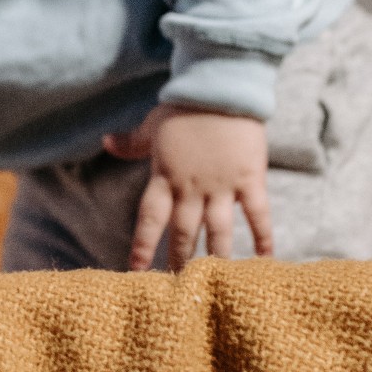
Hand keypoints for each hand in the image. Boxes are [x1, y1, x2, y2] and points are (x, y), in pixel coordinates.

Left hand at [104, 108, 272, 273]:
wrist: (221, 87)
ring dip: (215, 257)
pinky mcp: (249, 179)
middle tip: (177, 284)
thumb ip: (131, 142)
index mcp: (165, 177)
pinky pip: (257, 214)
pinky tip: (265, 259)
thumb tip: (105, 142)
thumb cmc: (184, 106)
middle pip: (183, 232)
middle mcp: (191, 188)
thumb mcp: (152, 126)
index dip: (142, 245)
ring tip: (215, 280)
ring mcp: (221, 186)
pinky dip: (262, 237)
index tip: (135, 270)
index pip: (149, 219)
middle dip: (178, 259)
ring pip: (218, 230)